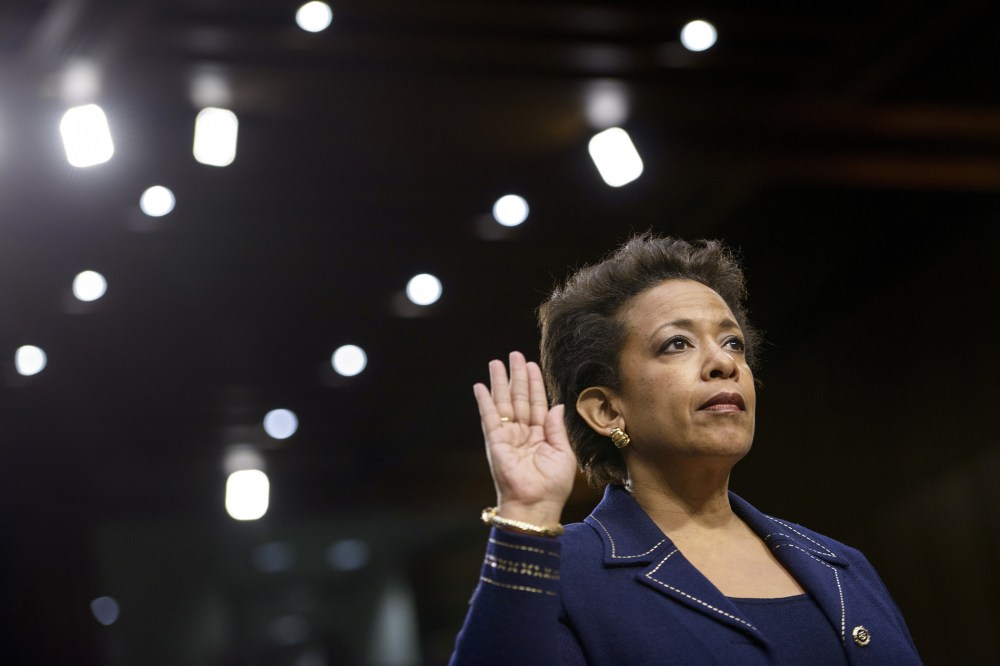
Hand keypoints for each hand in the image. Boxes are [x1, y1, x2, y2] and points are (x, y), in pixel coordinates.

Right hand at [473, 351, 577, 526]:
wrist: (535, 504)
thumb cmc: (552, 485)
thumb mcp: (563, 453)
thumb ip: (557, 429)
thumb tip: (557, 406)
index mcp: (541, 435)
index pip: (538, 403)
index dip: (535, 384)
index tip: (533, 365)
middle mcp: (523, 432)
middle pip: (519, 397)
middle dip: (518, 376)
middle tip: (515, 355)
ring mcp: (508, 436)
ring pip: (504, 402)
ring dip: (500, 382)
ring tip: (497, 362)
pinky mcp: (495, 441)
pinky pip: (489, 417)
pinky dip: (484, 401)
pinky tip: (481, 386)